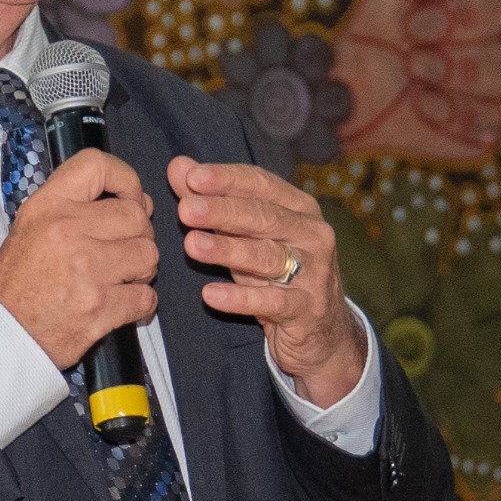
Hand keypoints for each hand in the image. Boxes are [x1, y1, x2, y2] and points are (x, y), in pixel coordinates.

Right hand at [0, 149, 158, 369]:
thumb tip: (134, 200)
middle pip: (136, 216)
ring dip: (141, 269)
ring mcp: (86, 270)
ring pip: (148, 255)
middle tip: (123, 250)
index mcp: (48, 207)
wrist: (4, 333)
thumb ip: (75, 205)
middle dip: (138, 234)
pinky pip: (146, 296)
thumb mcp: (31, 225)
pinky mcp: (100, 307)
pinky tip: (121, 303)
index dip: (126, 179)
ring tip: (120, 277)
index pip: (97, 166)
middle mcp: (67, 231)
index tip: (131, 197)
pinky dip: (141, 303)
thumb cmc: (18, 282)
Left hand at [169, 156, 365, 406]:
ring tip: (192, 245)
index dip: (226, 179)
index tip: (191, 177)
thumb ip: (213, 201)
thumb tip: (177, 167)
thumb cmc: (277, 276)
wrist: (323, 333)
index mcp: (299, 208)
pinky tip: (210, 295)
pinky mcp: (308, 309)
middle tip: (186, 209)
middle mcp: (312, 234)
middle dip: (223, 211)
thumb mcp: (247, 238)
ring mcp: (315, 272)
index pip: (261, 184)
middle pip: (264, 217)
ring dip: (227, 250)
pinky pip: (271, 302)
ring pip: (267, 256)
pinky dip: (240, 298)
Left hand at [329, 0, 500, 163]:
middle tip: (411, 30)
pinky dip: (458, 118)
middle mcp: (493, 18)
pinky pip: (500, 122)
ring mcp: (498, 74)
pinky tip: (424, 110)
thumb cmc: (371, 24)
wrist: (341, 104)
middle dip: (453, 18)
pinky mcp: (493, 126)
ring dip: (454, 71)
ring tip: (413, 72)